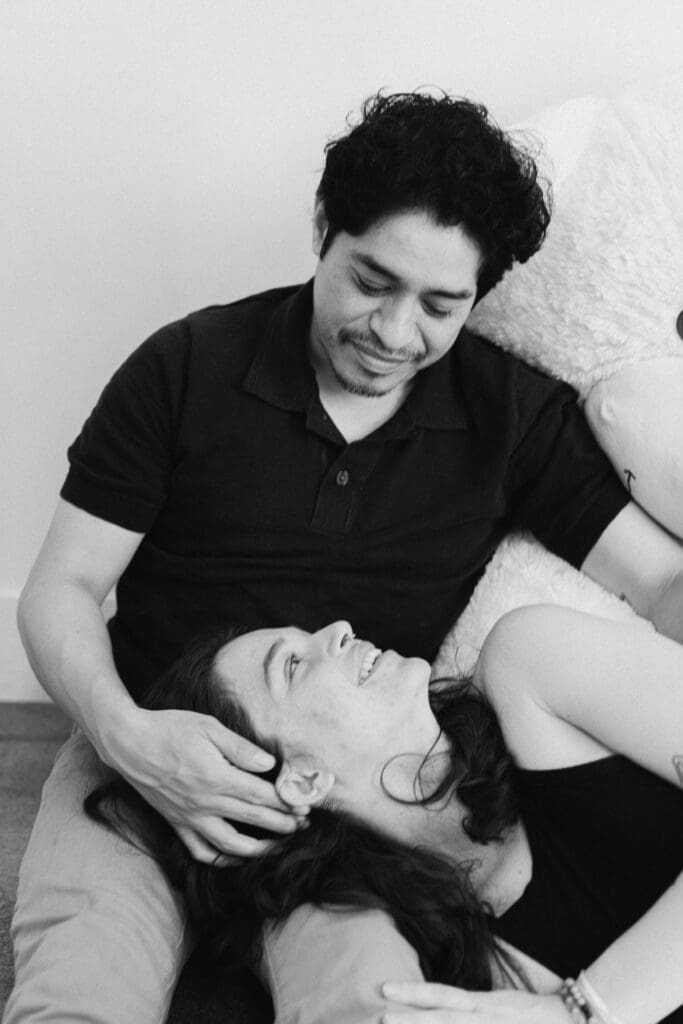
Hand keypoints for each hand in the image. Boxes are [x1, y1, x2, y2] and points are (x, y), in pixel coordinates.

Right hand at [105, 706, 299, 860]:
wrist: (129, 743)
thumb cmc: (170, 728)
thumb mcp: (209, 727)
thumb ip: (241, 748)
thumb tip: (269, 765)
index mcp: (217, 777)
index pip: (261, 796)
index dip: (286, 804)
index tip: (304, 808)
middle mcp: (206, 802)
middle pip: (253, 820)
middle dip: (282, 826)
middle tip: (303, 827)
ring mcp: (190, 817)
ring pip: (230, 844)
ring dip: (258, 849)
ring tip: (277, 847)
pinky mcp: (176, 823)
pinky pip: (200, 850)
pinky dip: (220, 858)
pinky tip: (234, 856)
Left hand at [381, 982, 569, 1023]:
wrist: (573, 1018)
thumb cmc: (532, 1013)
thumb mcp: (498, 1004)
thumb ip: (472, 1007)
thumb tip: (444, 1005)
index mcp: (481, 1002)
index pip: (442, 995)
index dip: (414, 992)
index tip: (386, 990)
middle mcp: (484, 1015)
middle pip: (442, 1016)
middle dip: (411, 1018)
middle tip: (379, 1014)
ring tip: (392, 1021)